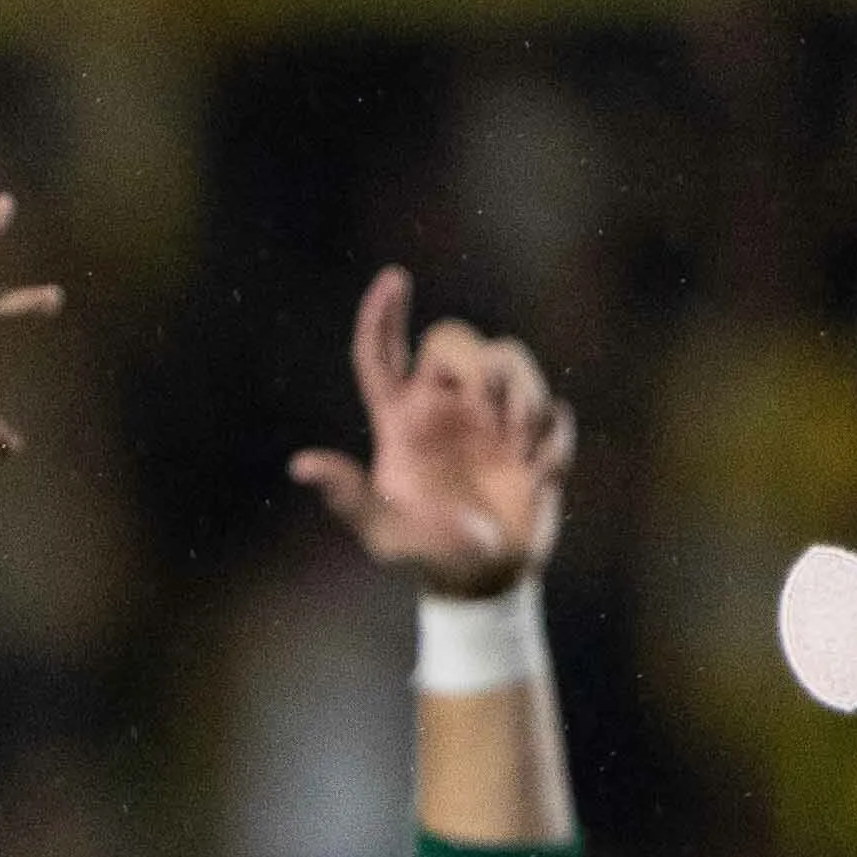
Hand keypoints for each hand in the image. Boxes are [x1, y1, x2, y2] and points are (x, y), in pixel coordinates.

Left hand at [293, 266, 569, 594]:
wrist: (485, 578)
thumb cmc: (424, 555)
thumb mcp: (383, 531)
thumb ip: (349, 496)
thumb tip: (301, 465)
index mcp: (400, 420)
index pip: (382, 355)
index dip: (382, 315)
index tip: (393, 277)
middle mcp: (443, 406)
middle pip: (456, 340)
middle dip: (477, 363)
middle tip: (493, 411)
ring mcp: (490, 415)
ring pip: (511, 359)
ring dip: (524, 397)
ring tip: (521, 449)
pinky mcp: (533, 435)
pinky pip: (554, 410)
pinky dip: (551, 439)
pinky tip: (538, 476)